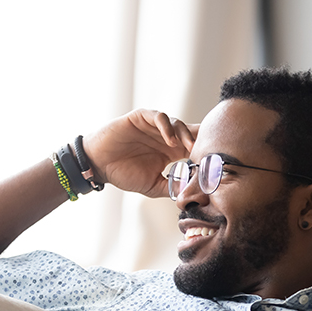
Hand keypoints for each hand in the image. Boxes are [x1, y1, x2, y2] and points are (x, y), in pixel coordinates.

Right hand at [82, 109, 197, 197]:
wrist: (99, 164)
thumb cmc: (124, 173)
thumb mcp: (152, 186)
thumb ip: (170, 187)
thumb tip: (190, 193)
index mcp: (171, 151)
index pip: (193, 147)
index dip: (203, 152)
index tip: (212, 164)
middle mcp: (165, 137)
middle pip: (189, 132)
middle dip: (200, 140)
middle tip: (208, 152)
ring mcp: (154, 126)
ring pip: (177, 123)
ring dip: (185, 134)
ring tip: (190, 147)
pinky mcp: (141, 118)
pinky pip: (159, 117)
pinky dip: (167, 126)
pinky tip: (170, 140)